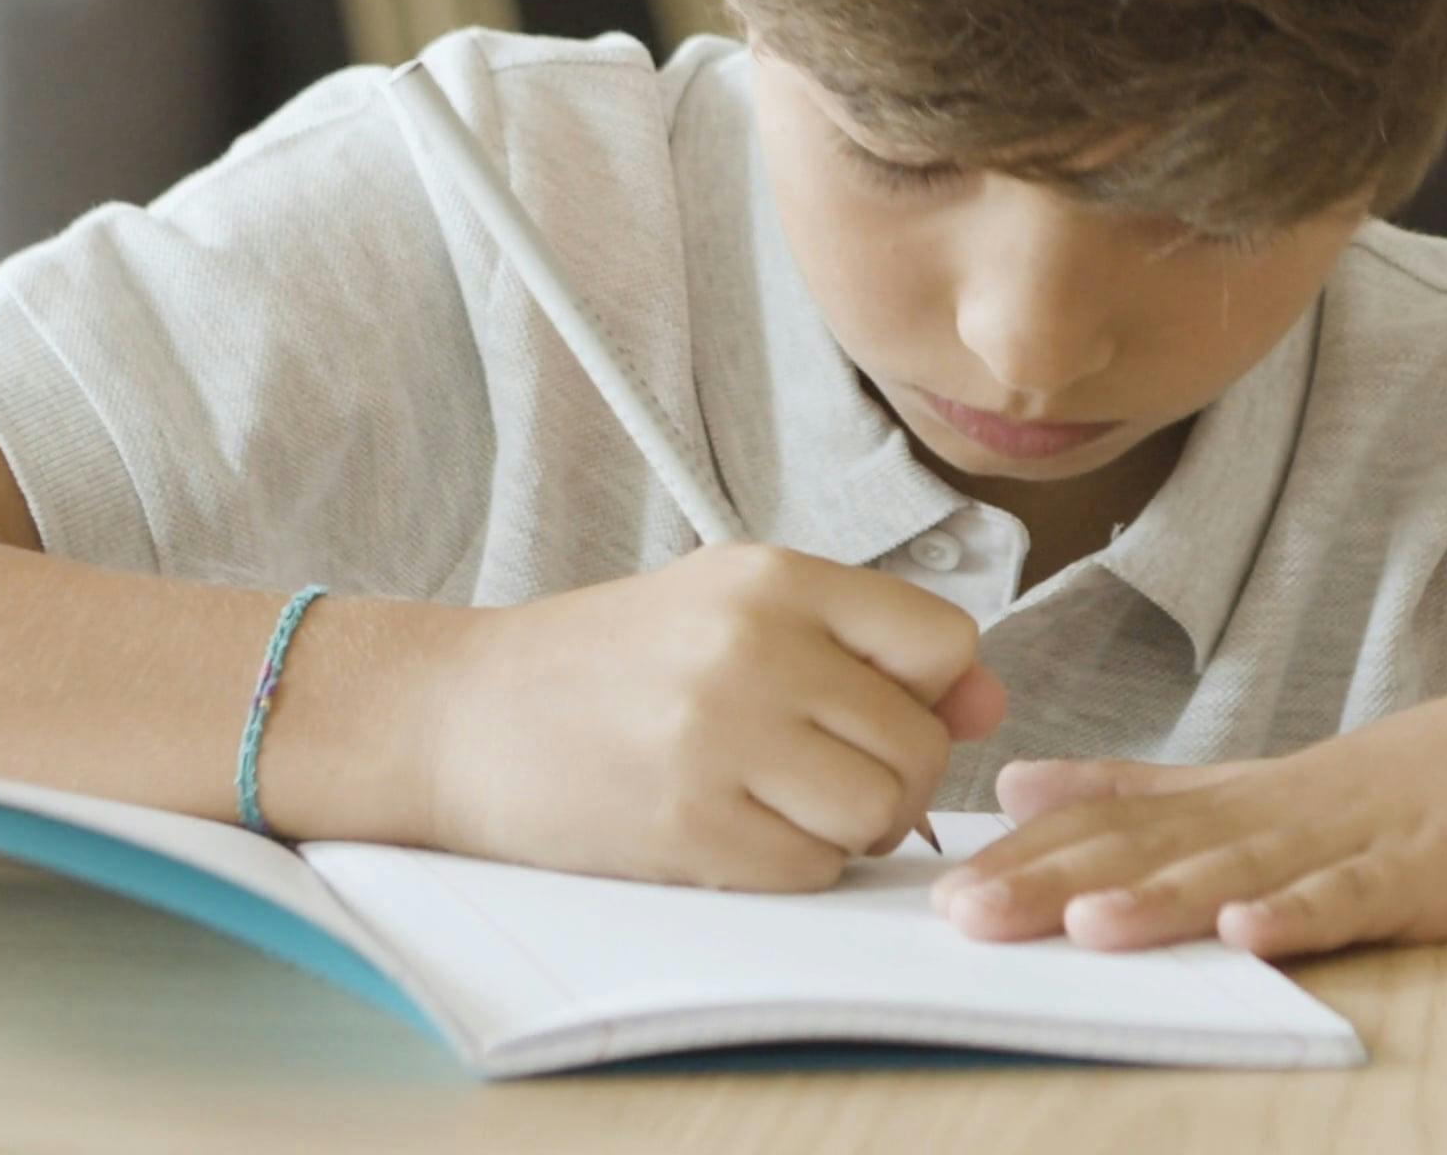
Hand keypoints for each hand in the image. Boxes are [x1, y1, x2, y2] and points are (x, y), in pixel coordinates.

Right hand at [398, 543, 1006, 890]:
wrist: (458, 713)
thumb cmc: (609, 664)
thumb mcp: (734, 614)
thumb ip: (863, 647)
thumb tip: (988, 702)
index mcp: (773, 577)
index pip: (944, 640)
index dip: (927, 690)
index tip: (871, 706)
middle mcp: (754, 647)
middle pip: (920, 742)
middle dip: (893, 777)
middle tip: (821, 774)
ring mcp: (720, 738)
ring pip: (880, 812)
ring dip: (851, 829)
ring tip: (783, 805)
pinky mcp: (687, 826)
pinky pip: (812, 870)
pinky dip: (792, 867)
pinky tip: (734, 833)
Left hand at [932, 669, 1446, 957]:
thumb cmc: (1407, 780)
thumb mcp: (1261, 783)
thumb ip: (1147, 791)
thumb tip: (1021, 786)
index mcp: (1236, 799)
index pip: (1112, 822)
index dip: (1028, 856)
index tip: (941, 888)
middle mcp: (1276, 812)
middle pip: (1153, 848)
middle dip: (1056, 884)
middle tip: (965, 914)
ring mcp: (1350, 840)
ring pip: (1239, 870)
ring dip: (1160, 898)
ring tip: (1084, 924)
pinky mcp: (1423, 872)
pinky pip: (1356, 896)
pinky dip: (1303, 914)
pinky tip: (1251, 931)